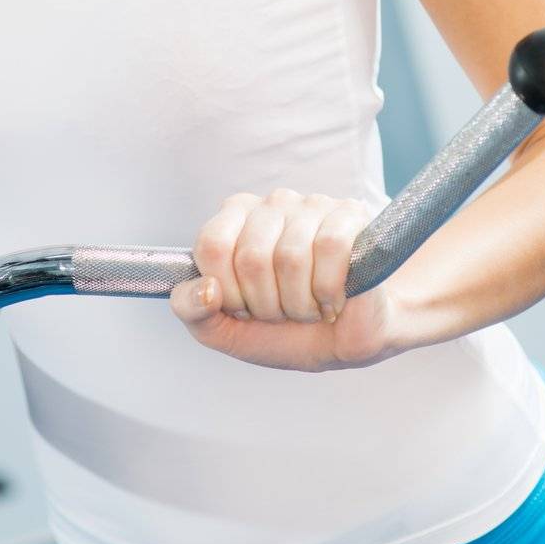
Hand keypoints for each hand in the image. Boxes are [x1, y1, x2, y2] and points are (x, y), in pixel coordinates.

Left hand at [169, 189, 402, 370]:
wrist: (351, 339)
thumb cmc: (289, 331)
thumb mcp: (227, 331)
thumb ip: (192, 310)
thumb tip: (204, 290)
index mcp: (233, 220)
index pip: (212, 246)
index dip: (229, 292)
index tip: (246, 309)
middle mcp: (270, 204)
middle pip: (251, 257)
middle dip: (267, 304)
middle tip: (284, 312)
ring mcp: (311, 204)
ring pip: (291, 256)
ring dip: (301, 303)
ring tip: (310, 308)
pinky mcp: (349, 214)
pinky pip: (331, 247)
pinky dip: (330, 290)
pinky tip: (333, 300)